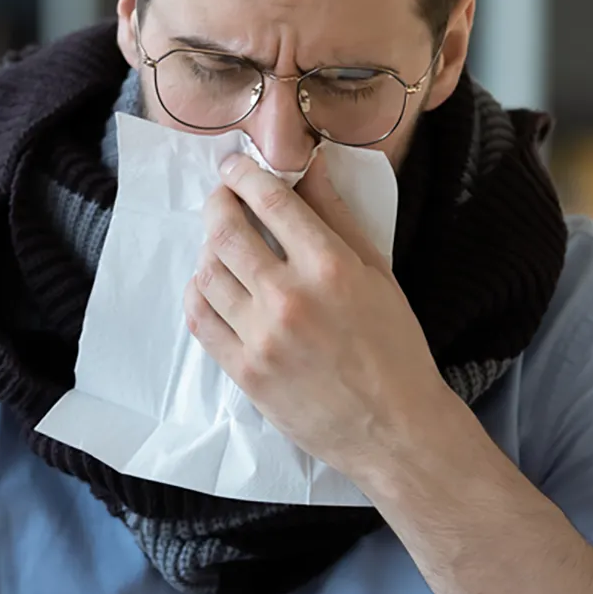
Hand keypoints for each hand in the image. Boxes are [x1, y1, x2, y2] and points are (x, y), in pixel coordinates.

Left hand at [185, 152, 458, 477]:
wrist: (394, 428)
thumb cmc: (394, 346)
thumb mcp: (377, 272)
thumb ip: (337, 216)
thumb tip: (309, 165)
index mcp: (331, 267)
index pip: (271, 201)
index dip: (245, 174)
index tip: (235, 166)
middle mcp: (292, 298)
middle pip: (227, 231)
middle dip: (218, 202)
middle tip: (222, 197)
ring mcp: (263, 337)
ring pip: (207, 273)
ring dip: (208, 249)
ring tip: (222, 246)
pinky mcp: (245, 372)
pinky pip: (200, 319)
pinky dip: (198, 293)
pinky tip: (210, 286)